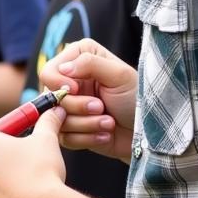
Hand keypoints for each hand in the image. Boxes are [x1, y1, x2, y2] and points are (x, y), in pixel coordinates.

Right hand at [40, 39, 137, 160]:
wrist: (149, 132)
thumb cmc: (138, 97)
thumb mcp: (118, 75)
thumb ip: (89, 63)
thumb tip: (63, 68)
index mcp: (79, 59)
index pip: (48, 72)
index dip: (59, 84)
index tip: (78, 90)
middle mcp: (71, 81)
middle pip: (50, 98)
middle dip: (78, 107)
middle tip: (101, 107)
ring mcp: (70, 107)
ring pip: (57, 120)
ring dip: (86, 124)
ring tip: (109, 123)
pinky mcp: (73, 130)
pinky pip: (65, 138)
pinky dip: (86, 138)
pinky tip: (105, 135)